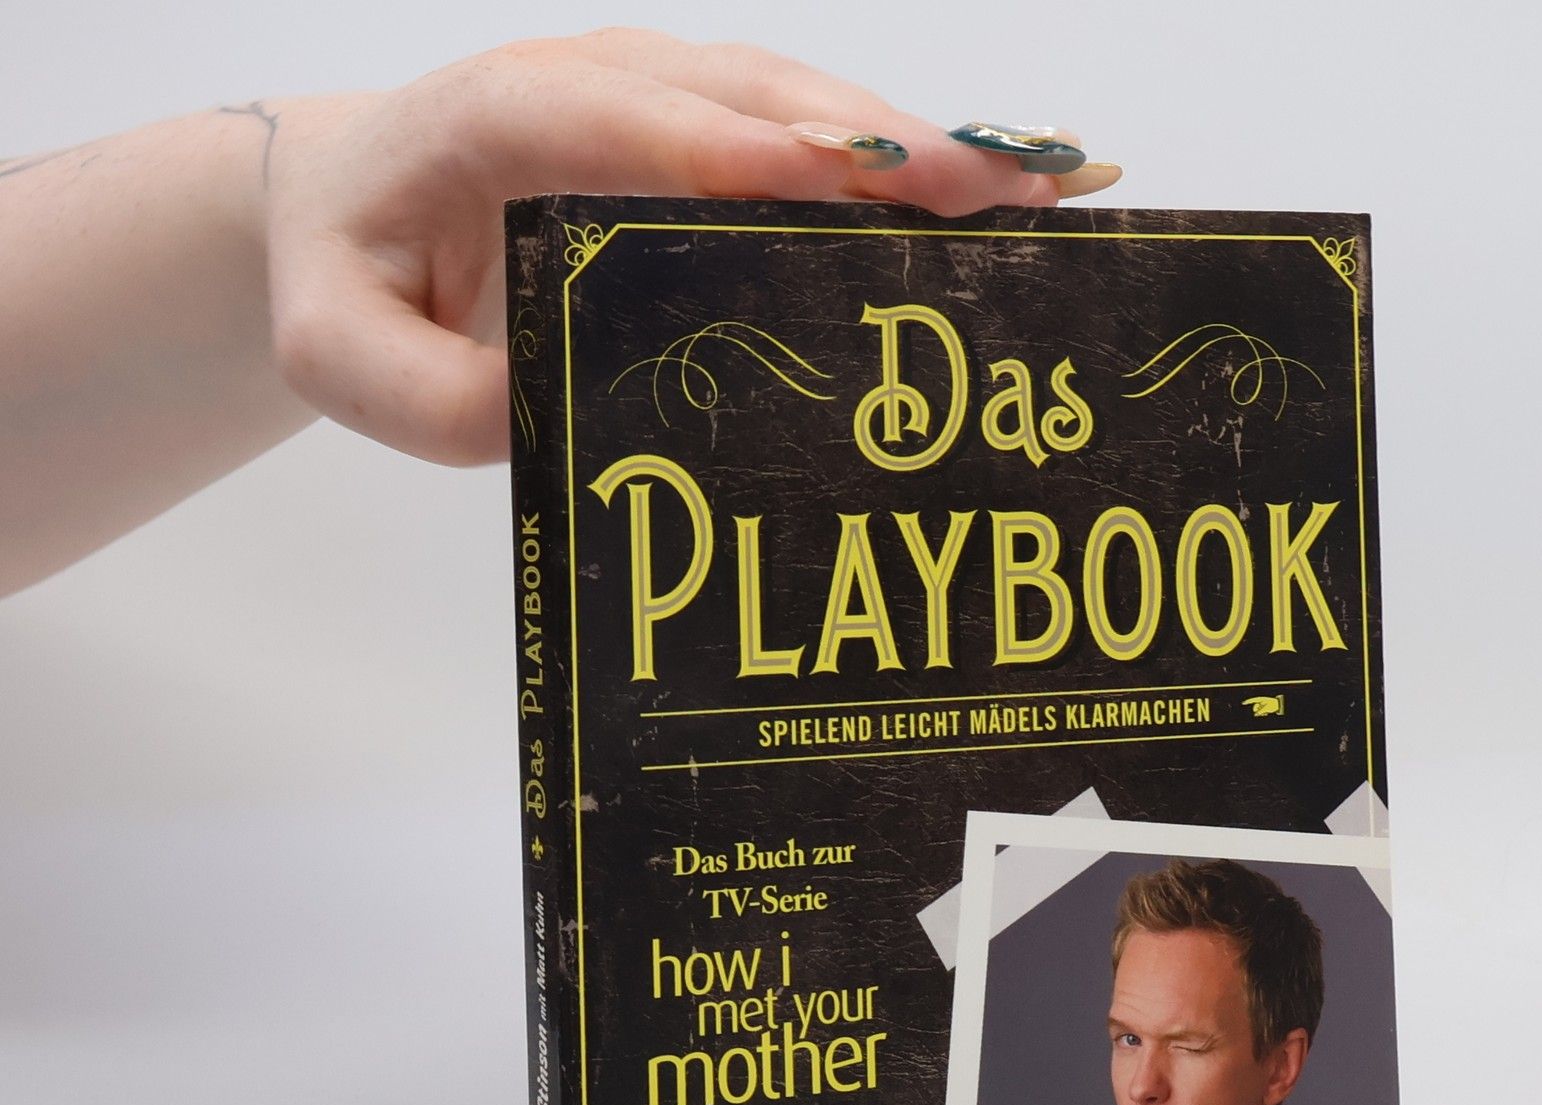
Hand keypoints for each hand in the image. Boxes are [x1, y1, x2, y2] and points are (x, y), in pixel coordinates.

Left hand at [266, 33, 1080, 465]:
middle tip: (1001, 195)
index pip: (634, 123)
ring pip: (808, 107)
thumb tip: (544, 422)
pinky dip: (908, 169)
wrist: (357, 204)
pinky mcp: (712, 130)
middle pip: (758, 99)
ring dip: (923, 151)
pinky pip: (818, 136)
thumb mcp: (342, 354)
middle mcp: (605, 85)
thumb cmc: (356, 276)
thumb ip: (422, 397)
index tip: (843, 185)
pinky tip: (999, 200)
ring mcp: (670, 98)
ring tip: (1039, 197)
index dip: (742, 152)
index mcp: (507, 117)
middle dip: (881, 147)